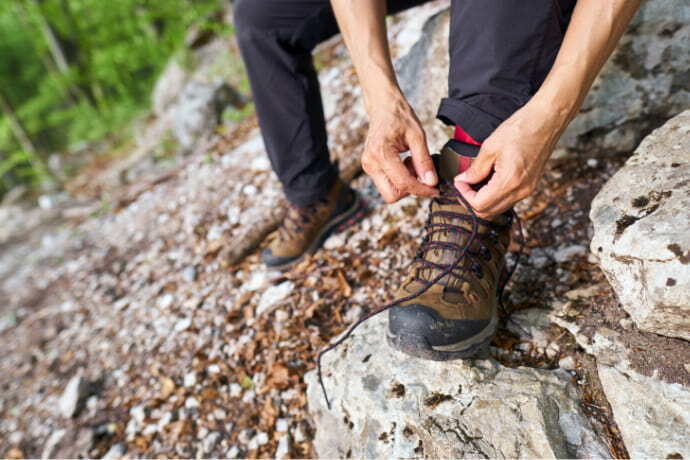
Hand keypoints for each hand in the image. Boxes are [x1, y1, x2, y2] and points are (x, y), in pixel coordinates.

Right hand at [361, 96, 438, 202]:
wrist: (383, 107)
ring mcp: (368, 166)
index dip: (422, 189)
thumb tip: (431, 182)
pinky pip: (387, 183)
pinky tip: (404, 162)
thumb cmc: (400, 117)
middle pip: (392, 195)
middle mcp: (371, 163)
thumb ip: (424, 161)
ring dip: (405, 184)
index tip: (435, 189)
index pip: (403, 183)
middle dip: (410, 189)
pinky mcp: (370, 167)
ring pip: (389, 191)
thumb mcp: (417, 136)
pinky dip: (399, 178)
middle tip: (420, 172)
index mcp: (381, 153)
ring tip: (411, 162)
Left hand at [454, 100, 565, 218]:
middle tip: (464, 183)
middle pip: (488, 212)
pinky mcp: (530, 186)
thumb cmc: (521, 129)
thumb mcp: (490, 147)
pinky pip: (507, 200)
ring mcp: (527, 190)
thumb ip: (475, 169)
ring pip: (498, 209)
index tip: (460, 182)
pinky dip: (494, 195)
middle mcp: (521, 191)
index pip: (480, 204)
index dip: (465, 195)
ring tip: (476, 180)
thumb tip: (464, 181)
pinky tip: (489, 180)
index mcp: (510, 181)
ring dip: (483, 199)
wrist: (546, 121)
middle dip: (471, 200)